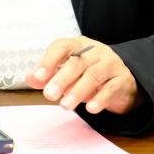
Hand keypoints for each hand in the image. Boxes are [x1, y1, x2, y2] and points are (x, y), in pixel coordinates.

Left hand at [25, 37, 139, 115]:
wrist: (123, 80)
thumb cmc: (89, 73)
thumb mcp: (68, 72)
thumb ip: (48, 75)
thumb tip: (31, 78)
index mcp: (78, 45)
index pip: (62, 46)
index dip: (49, 61)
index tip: (38, 76)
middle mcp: (95, 51)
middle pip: (77, 62)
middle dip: (61, 79)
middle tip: (49, 95)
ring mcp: (111, 64)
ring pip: (94, 75)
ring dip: (78, 91)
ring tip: (66, 105)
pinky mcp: (122, 80)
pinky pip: (111, 88)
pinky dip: (100, 99)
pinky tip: (90, 108)